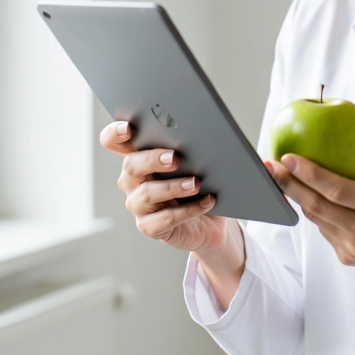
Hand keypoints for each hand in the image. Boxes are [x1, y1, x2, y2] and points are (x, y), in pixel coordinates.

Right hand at [98, 120, 235, 256]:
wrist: (214, 219)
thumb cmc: (206, 181)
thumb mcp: (209, 159)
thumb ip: (214, 146)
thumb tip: (240, 144)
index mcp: (140, 155)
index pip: (115, 140)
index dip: (115, 133)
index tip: (129, 127)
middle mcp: (133, 179)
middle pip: (130, 166)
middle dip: (150, 158)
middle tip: (175, 157)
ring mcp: (139, 205)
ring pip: (145, 194)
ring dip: (171, 187)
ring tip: (196, 182)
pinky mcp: (151, 227)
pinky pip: (163, 220)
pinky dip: (187, 210)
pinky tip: (207, 201)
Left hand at [267, 104, 354, 301]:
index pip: (336, 189)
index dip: (308, 173)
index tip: (287, 156)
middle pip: (316, 207)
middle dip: (288, 185)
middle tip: (270, 166)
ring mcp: (354, 248)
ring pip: (316, 220)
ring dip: (297, 198)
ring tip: (279, 177)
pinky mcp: (348, 258)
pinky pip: (325, 231)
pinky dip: (315, 212)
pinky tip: (303, 195)